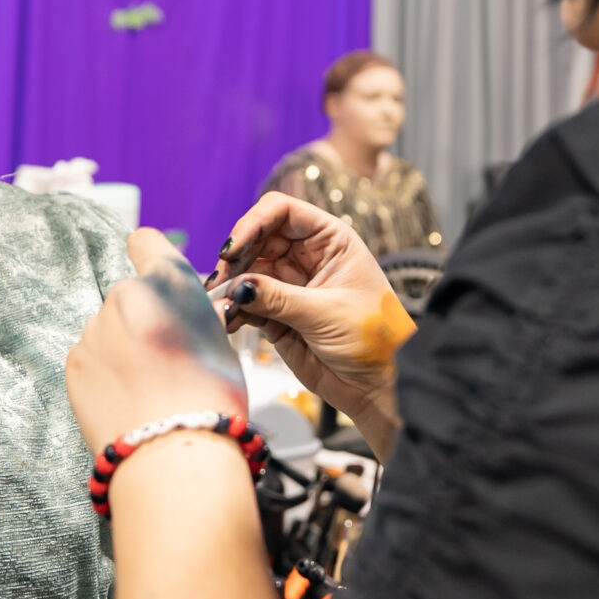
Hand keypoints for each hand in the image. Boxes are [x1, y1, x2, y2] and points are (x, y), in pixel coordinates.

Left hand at [67, 229, 249, 454]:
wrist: (174, 453)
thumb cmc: (210, 401)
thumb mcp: (219, 343)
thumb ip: (194, 315)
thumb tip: (185, 312)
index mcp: (170, 282)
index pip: (146, 242)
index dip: (148, 254)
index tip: (148, 269)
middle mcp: (127, 294)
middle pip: (130, 297)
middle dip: (142, 320)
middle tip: (165, 362)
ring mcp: (95, 328)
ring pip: (109, 331)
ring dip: (122, 349)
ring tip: (147, 390)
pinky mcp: (74, 360)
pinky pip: (91, 357)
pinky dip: (105, 374)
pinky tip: (127, 400)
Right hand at [206, 193, 413, 456]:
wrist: (379, 386)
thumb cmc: (373, 339)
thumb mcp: (326, 313)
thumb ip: (278, 298)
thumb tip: (236, 287)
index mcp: (329, 240)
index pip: (281, 212)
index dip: (253, 223)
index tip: (233, 249)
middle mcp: (306, 257)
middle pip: (256, 240)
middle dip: (235, 259)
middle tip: (220, 284)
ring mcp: (289, 286)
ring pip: (246, 274)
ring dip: (228, 288)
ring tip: (221, 308)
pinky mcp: (276, 315)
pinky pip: (245, 304)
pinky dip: (231, 311)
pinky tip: (228, 323)